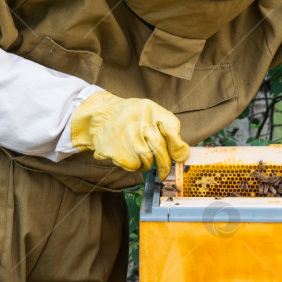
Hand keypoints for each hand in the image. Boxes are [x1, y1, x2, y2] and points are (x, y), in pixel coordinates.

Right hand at [71, 91, 189, 179]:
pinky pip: (134, 165)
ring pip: (148, 159)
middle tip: (165, 172)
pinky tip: (127, 155)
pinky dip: (134, 165)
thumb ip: (166, 129)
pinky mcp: (118, 149)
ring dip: (147, 163)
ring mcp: (128, 135)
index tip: (180, 156)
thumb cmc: (130, 118)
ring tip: (139, 155)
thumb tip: (183, 154)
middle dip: (165, 164)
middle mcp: (140, 120)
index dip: (177, 145)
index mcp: (150, 108)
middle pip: (160, 148)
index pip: (171, 127)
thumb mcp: (148, 113)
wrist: (98, 118)